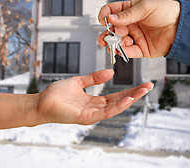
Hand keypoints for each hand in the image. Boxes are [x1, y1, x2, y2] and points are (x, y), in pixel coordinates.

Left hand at [35, 69, 152, 124]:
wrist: (40, 102)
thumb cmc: (56, 94)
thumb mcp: (79, 82)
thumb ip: (94, 78)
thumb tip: (110, 73)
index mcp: (94, 101)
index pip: (116, 95)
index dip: (130, 90)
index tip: (142, 84)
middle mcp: (95, 109)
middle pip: (119, 101)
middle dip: (135, 94)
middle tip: (149, 86)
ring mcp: (91, 114)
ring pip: (115, 107)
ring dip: (129, 99)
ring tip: (142, 92)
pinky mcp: (85, 117)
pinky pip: (104, 112)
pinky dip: (117, 106)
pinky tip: (126, 99)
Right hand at [97, 0, 180, 57]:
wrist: (182, 26)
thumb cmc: (167, 11)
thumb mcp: (145, 7)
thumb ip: (127, 14)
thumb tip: (110, 18)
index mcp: (131, 10)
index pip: (112, 11)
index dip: (105, 15)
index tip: (103, 20)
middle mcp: (131, 24)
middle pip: (113, 29)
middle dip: (107, 33)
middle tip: (105, 36)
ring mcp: (136, 36)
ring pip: (119, 41)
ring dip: (113, 44)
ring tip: (111, 44)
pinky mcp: (141, 49)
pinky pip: (129, 52)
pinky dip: (122, 52)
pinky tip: (119, 50)